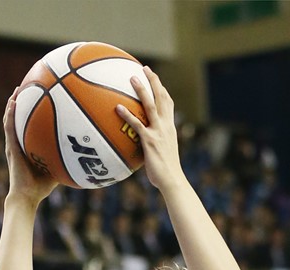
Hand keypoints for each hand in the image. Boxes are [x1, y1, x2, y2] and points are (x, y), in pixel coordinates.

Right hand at [3, 89, 58, 206]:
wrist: (27, 197)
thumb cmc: (41, 187)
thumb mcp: (57, 168)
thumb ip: (66, 158)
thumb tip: (84, 153)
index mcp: (26, 147)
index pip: (28, 126)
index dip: (31, 113)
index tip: (39, 98)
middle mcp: (18, 144)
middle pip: (18, 119)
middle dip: (22, 103)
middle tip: (28, 87)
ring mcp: (13, 145)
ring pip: (10, 119)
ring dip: (12, 103)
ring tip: (17, 89)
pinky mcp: (10, 149)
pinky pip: (9, 128)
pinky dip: (10, 114)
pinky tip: (13, 102)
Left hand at [117, 67, 182, 194]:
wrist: (172, 180)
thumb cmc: (166, 172)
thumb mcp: (162, 154)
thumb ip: (154, 145)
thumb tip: (142, 147)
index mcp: (170, 128)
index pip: (168, 104)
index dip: (162, 90)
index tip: (156, 80)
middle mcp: (166, 126)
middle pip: (162, 97)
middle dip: (154, 81)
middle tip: (145, 69)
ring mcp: (158, 132)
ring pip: (150, 105)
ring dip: (141, 89)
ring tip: (132, 77)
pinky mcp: (150, 140)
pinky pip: (137, 124)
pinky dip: (127, 115)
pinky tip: (117, 108)